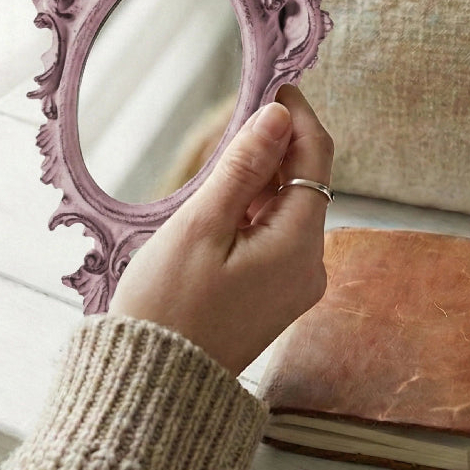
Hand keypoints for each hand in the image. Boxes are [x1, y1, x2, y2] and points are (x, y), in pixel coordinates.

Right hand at [109, 85, 333, 374]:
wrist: (152, 387)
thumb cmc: (167, 308)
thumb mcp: (201, 227)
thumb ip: (243, 167)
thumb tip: (278, 114)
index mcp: (299, 247)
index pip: (316, 158)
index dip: (297, 115)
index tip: (272, 83)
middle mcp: (310, 266)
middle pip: (305, 183)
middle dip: (274, 147)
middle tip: (231, 122)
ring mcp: (295, 284)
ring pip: (288, 208)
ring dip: (260, 180)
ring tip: (215, 168)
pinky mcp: (275, 295)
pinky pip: (275, 236)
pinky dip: (253, 212)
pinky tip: (219, 209)